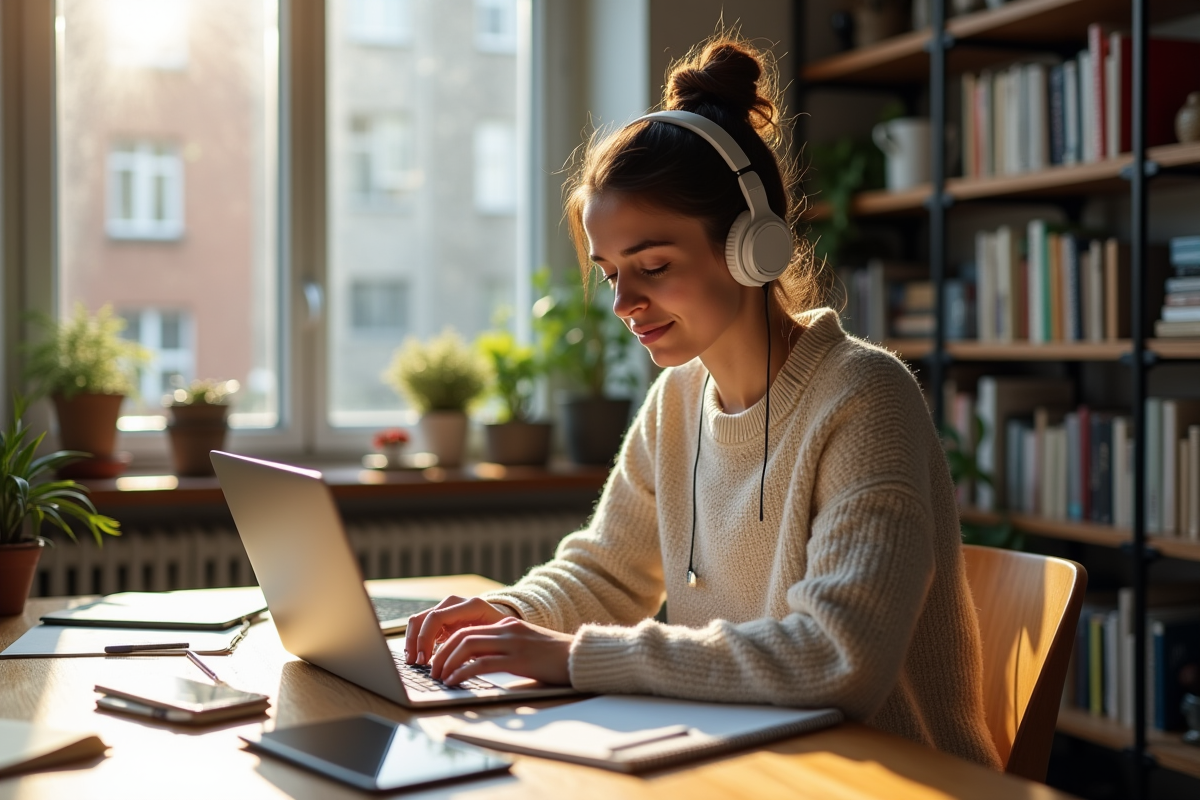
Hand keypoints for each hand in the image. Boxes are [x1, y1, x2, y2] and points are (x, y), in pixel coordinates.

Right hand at [403, 595, 513, 664]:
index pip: (436, 617)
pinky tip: (417, 657)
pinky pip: (422, 626)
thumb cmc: (502, 635)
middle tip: (416, 663)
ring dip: (412, 641)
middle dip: (415, 642)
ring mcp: (447, 608)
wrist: (505, 624)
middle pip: (424, 618)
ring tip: (413, 662)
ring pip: (419, 620)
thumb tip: (459, 666)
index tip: (425, 660)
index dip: (426, 639)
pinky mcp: (442, 617)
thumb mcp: (495, 641)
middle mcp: (456, 602)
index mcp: (471, 606)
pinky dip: (416, 641)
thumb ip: (480, 648)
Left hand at [429, 617, 574, 686]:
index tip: (436, 659)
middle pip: (461, 634)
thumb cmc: (554, 656)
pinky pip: (482, 663)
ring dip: (447, 662)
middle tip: (432, 670)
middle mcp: (506, 629)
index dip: (446, 643)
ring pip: (467, 645)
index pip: (465, 627)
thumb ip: (504, 646)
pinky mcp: (518, 659)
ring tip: (440, 677)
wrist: (580, 656)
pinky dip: (463, 672)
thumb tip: (480, 660)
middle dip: (440, 652)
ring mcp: (512, 642)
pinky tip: (455, 682)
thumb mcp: (525, 644)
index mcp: (505, 624)